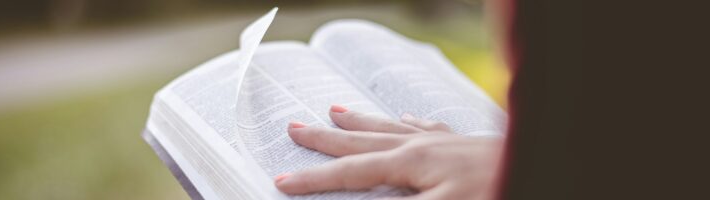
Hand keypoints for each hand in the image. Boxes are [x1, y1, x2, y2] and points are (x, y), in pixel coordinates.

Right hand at [274, 105, 502, 199]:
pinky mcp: (460, 142)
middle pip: (360, 142)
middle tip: (294, 128)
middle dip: (325, 139)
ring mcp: (440, 141)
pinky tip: (405, 117)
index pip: (350, 173)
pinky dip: (407, 122)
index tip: (281, 181)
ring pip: (387, 128)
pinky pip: (424, 127)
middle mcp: (419, 146)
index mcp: (409, 164)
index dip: (314, 179)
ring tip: (334, 110)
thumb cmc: (492, 189)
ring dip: (358, 122)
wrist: (536, 163)